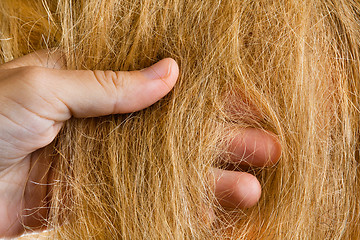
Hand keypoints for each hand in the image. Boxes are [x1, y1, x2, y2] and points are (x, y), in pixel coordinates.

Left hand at [0, 51, 279, 237]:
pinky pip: (145, 197)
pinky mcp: (95, 193)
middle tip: (270, 151)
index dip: (209, 96)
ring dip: (210, 178)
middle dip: (225, 141)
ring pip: (168, 168)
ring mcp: (105, 158)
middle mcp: (107, 118)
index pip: (166, 85)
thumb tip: (170, 72)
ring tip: (251, 189)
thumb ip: (108, 84)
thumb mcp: (44, 86)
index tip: (250, 106)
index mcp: (96, 81)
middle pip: (178, 130)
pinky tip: (208, 210)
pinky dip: (175, 204)